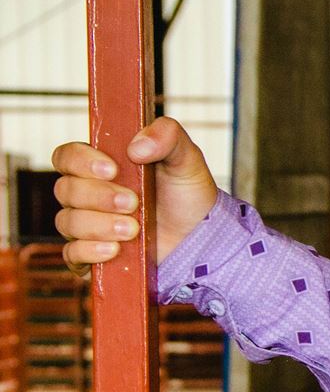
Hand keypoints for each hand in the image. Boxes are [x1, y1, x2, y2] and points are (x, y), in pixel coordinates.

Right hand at [51, 116, 218, 269]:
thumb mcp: (186, 157)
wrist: (202, 234)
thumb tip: (135, 147)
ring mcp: (87, 225)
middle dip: (99, 197)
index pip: (66, 156)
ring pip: (68, 222)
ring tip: (133, 229)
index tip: (112, 169)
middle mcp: (86, 194)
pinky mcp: (92, 254)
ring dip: (99, 225)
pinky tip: (114, 250)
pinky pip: (72, 255)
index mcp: (98, 166)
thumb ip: (167, 136)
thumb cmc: (186, 192)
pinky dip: (89, 251)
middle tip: (132, 202)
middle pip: (66, 190)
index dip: (81, 162)